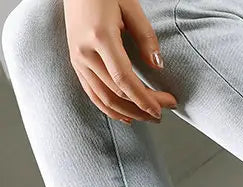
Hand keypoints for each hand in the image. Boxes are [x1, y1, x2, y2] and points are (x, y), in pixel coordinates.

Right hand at [64, 0, 177, 122]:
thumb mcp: (130, 7)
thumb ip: (145, 37)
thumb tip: (158, 65)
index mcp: (100, 37)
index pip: (124, 80)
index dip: (145, 98)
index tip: (164, 106)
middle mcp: (84, 52)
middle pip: (117, 93)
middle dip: (143, 107)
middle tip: (164, 111)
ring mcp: (77, 60)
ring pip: (104, 99)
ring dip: (129, 113)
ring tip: (149, 117)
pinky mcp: (75, 63)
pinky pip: (92, 94)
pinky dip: (110, 109)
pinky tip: (127, 116)